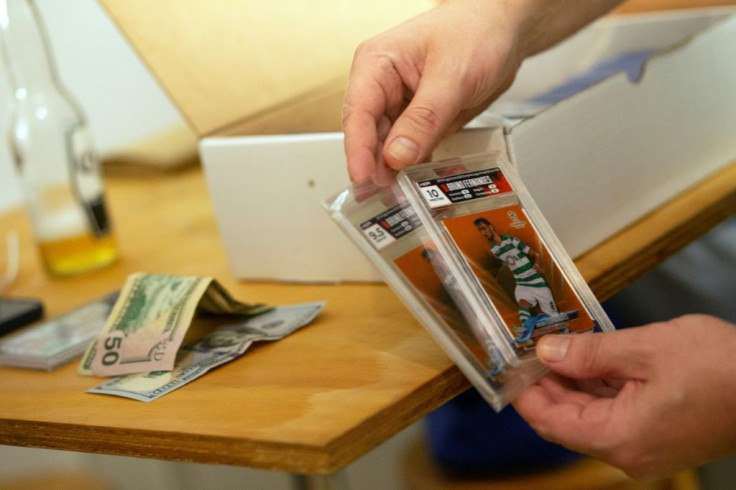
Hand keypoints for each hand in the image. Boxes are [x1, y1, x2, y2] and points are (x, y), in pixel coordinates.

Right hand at [342, 0, 624, 182]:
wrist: (505, 29)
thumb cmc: (477, 30)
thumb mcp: (451, 75)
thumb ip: (423, 118)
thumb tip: (396, 156)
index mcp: (376, 64)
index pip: (358, 114)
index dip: (359, 151)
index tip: (364, 181)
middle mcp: (382, 87)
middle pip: (369, 136)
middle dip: (376, 169)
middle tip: (385, 200)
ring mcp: (400, 106)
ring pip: (388, 148)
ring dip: (395, 173)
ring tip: (401, 199)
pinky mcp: (419, 121)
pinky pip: (411, 150)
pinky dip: (414, 168)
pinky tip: (419, 186)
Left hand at [513, 314, 735, 479]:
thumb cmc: (719, 366)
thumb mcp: (645, 349)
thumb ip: (589, 353)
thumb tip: (546, 353)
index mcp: (619, 438)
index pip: (551, 422)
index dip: (526, 392)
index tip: (508, 364)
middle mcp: (628, 453)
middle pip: (567, 421)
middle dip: (546, 385)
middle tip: (528, 349)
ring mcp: (645, 448)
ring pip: (590, 417)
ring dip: (570, 385)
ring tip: (553, 348)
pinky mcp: (659, 437)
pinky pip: (614, 415)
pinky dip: (597, 389)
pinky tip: (586, 361)